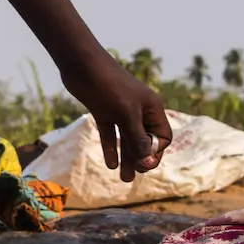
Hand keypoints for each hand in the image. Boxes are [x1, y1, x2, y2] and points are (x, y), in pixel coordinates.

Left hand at [62, 54, 172, 180]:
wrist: (81, 64)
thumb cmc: (109, 85)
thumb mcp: (126, 114)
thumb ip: (137, 138)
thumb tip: (148, 163)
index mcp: (152, 108)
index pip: (163, 136)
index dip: (156, 151)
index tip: (144, 162)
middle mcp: (139, 111)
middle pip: (145, 140)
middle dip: (140, 159)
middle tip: (132, 176)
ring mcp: (120, 111)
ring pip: (127, 140)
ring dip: (126, 158)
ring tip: (124, 178)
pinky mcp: (103, 111)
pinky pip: (111, 134)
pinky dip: (111, 148)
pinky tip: (110, 164)